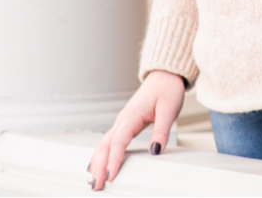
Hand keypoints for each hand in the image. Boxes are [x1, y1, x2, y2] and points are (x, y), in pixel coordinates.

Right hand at [88, 69, 184, 189]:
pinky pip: (108, 140)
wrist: (165, 76)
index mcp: (131, 116)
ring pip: (104, 143)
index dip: (113, 161)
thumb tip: (155, 151)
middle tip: (95, 185)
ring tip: (92, 179)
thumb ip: (161, 132)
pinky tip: (97, 163)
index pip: (118, 142)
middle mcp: (123, 119)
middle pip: (105, 145)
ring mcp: (122, 121)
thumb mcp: (169, 110)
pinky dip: (101, 153)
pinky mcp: (124, 123)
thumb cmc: (167, 90)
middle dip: (99, 166)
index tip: (110, 176)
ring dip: (97, 161)